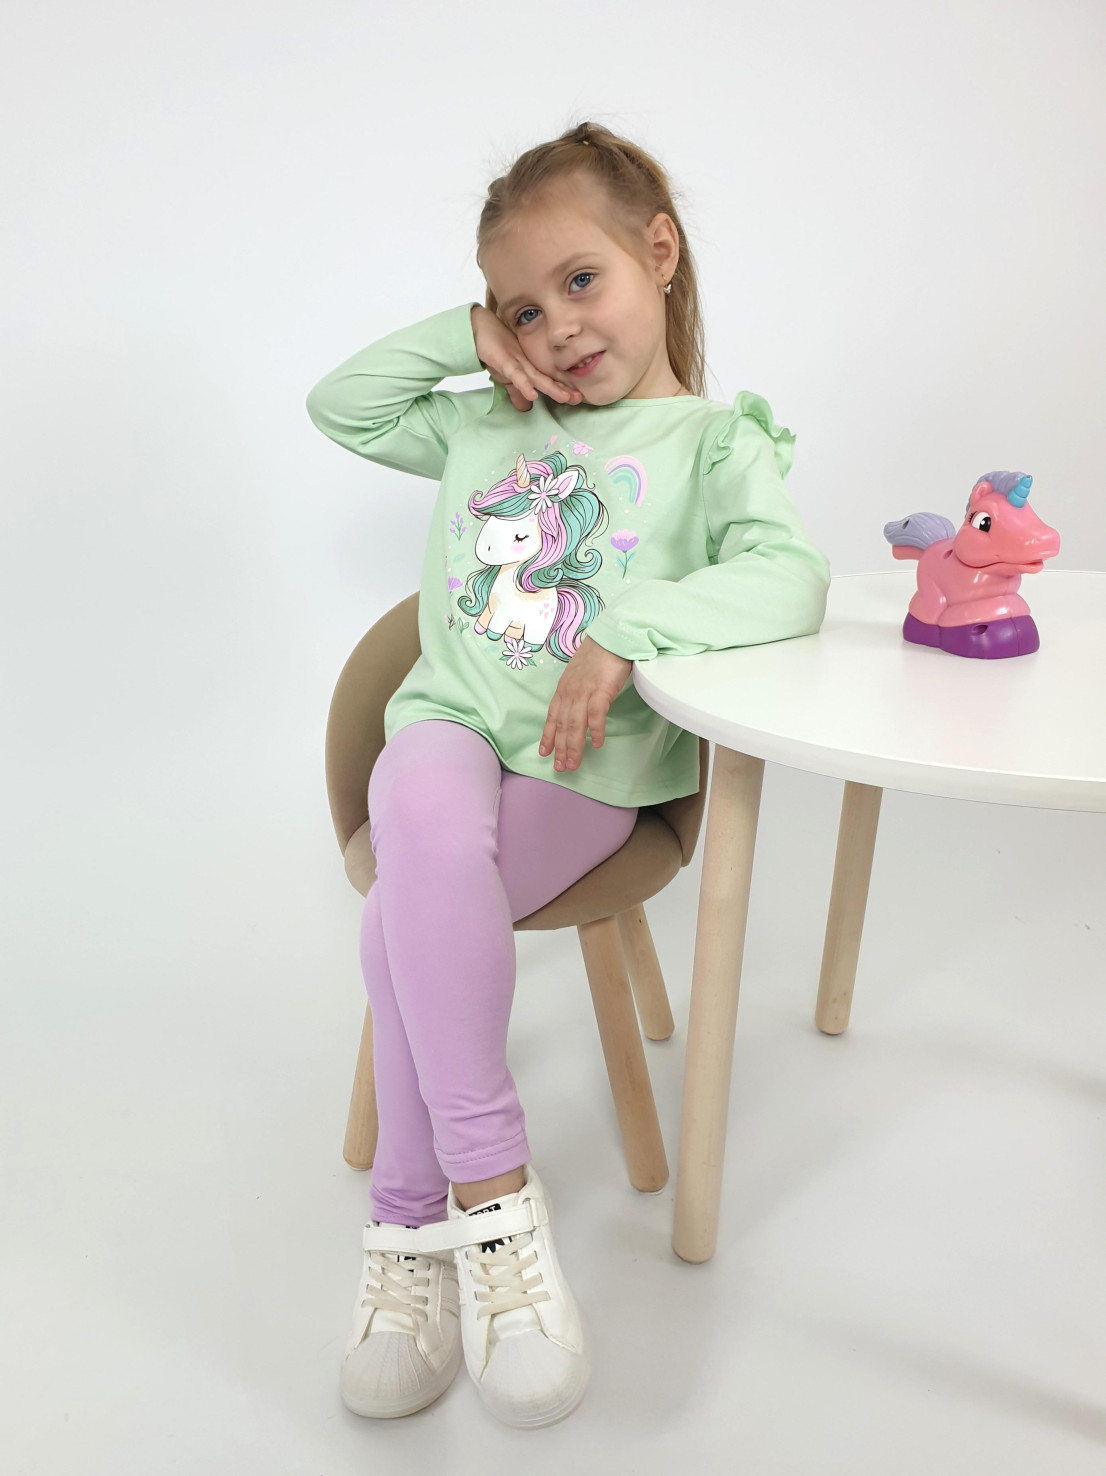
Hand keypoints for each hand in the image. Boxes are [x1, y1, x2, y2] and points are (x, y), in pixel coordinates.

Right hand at [470, 305, 583, 412]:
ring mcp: (517, 360)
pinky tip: (533, 394)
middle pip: (548, 378)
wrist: (476, 328)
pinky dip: (524, 384)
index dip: (563, 387)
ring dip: (552, 387)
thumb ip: (517, 391)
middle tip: (580, 398)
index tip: (578, 397)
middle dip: (564, 388)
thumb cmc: (493, 349)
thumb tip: (526, 407)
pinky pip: (515, 374)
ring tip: (566, 398)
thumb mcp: (507, 375)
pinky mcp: (503, 360)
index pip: (549, 378)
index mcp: (529, 365)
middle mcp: (527, 363)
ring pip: (537, 377)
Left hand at [538, 636, 632, 770]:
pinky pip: (595, 715)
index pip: (552, 716)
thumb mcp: (579, 674)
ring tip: (573, 763)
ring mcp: (584, 691)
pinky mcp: (601, 690)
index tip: (544, 753)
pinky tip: (596, 744)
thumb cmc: (599, 655)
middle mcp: (570, 692)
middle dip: (560, 748)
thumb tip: (577, 705)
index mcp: (564, 689)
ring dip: (573, 746)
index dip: (547, 736)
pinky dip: (595, 730)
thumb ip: (576, 690)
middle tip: (560, 768)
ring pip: (574, 724)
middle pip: (561, 725)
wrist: (612, 638)